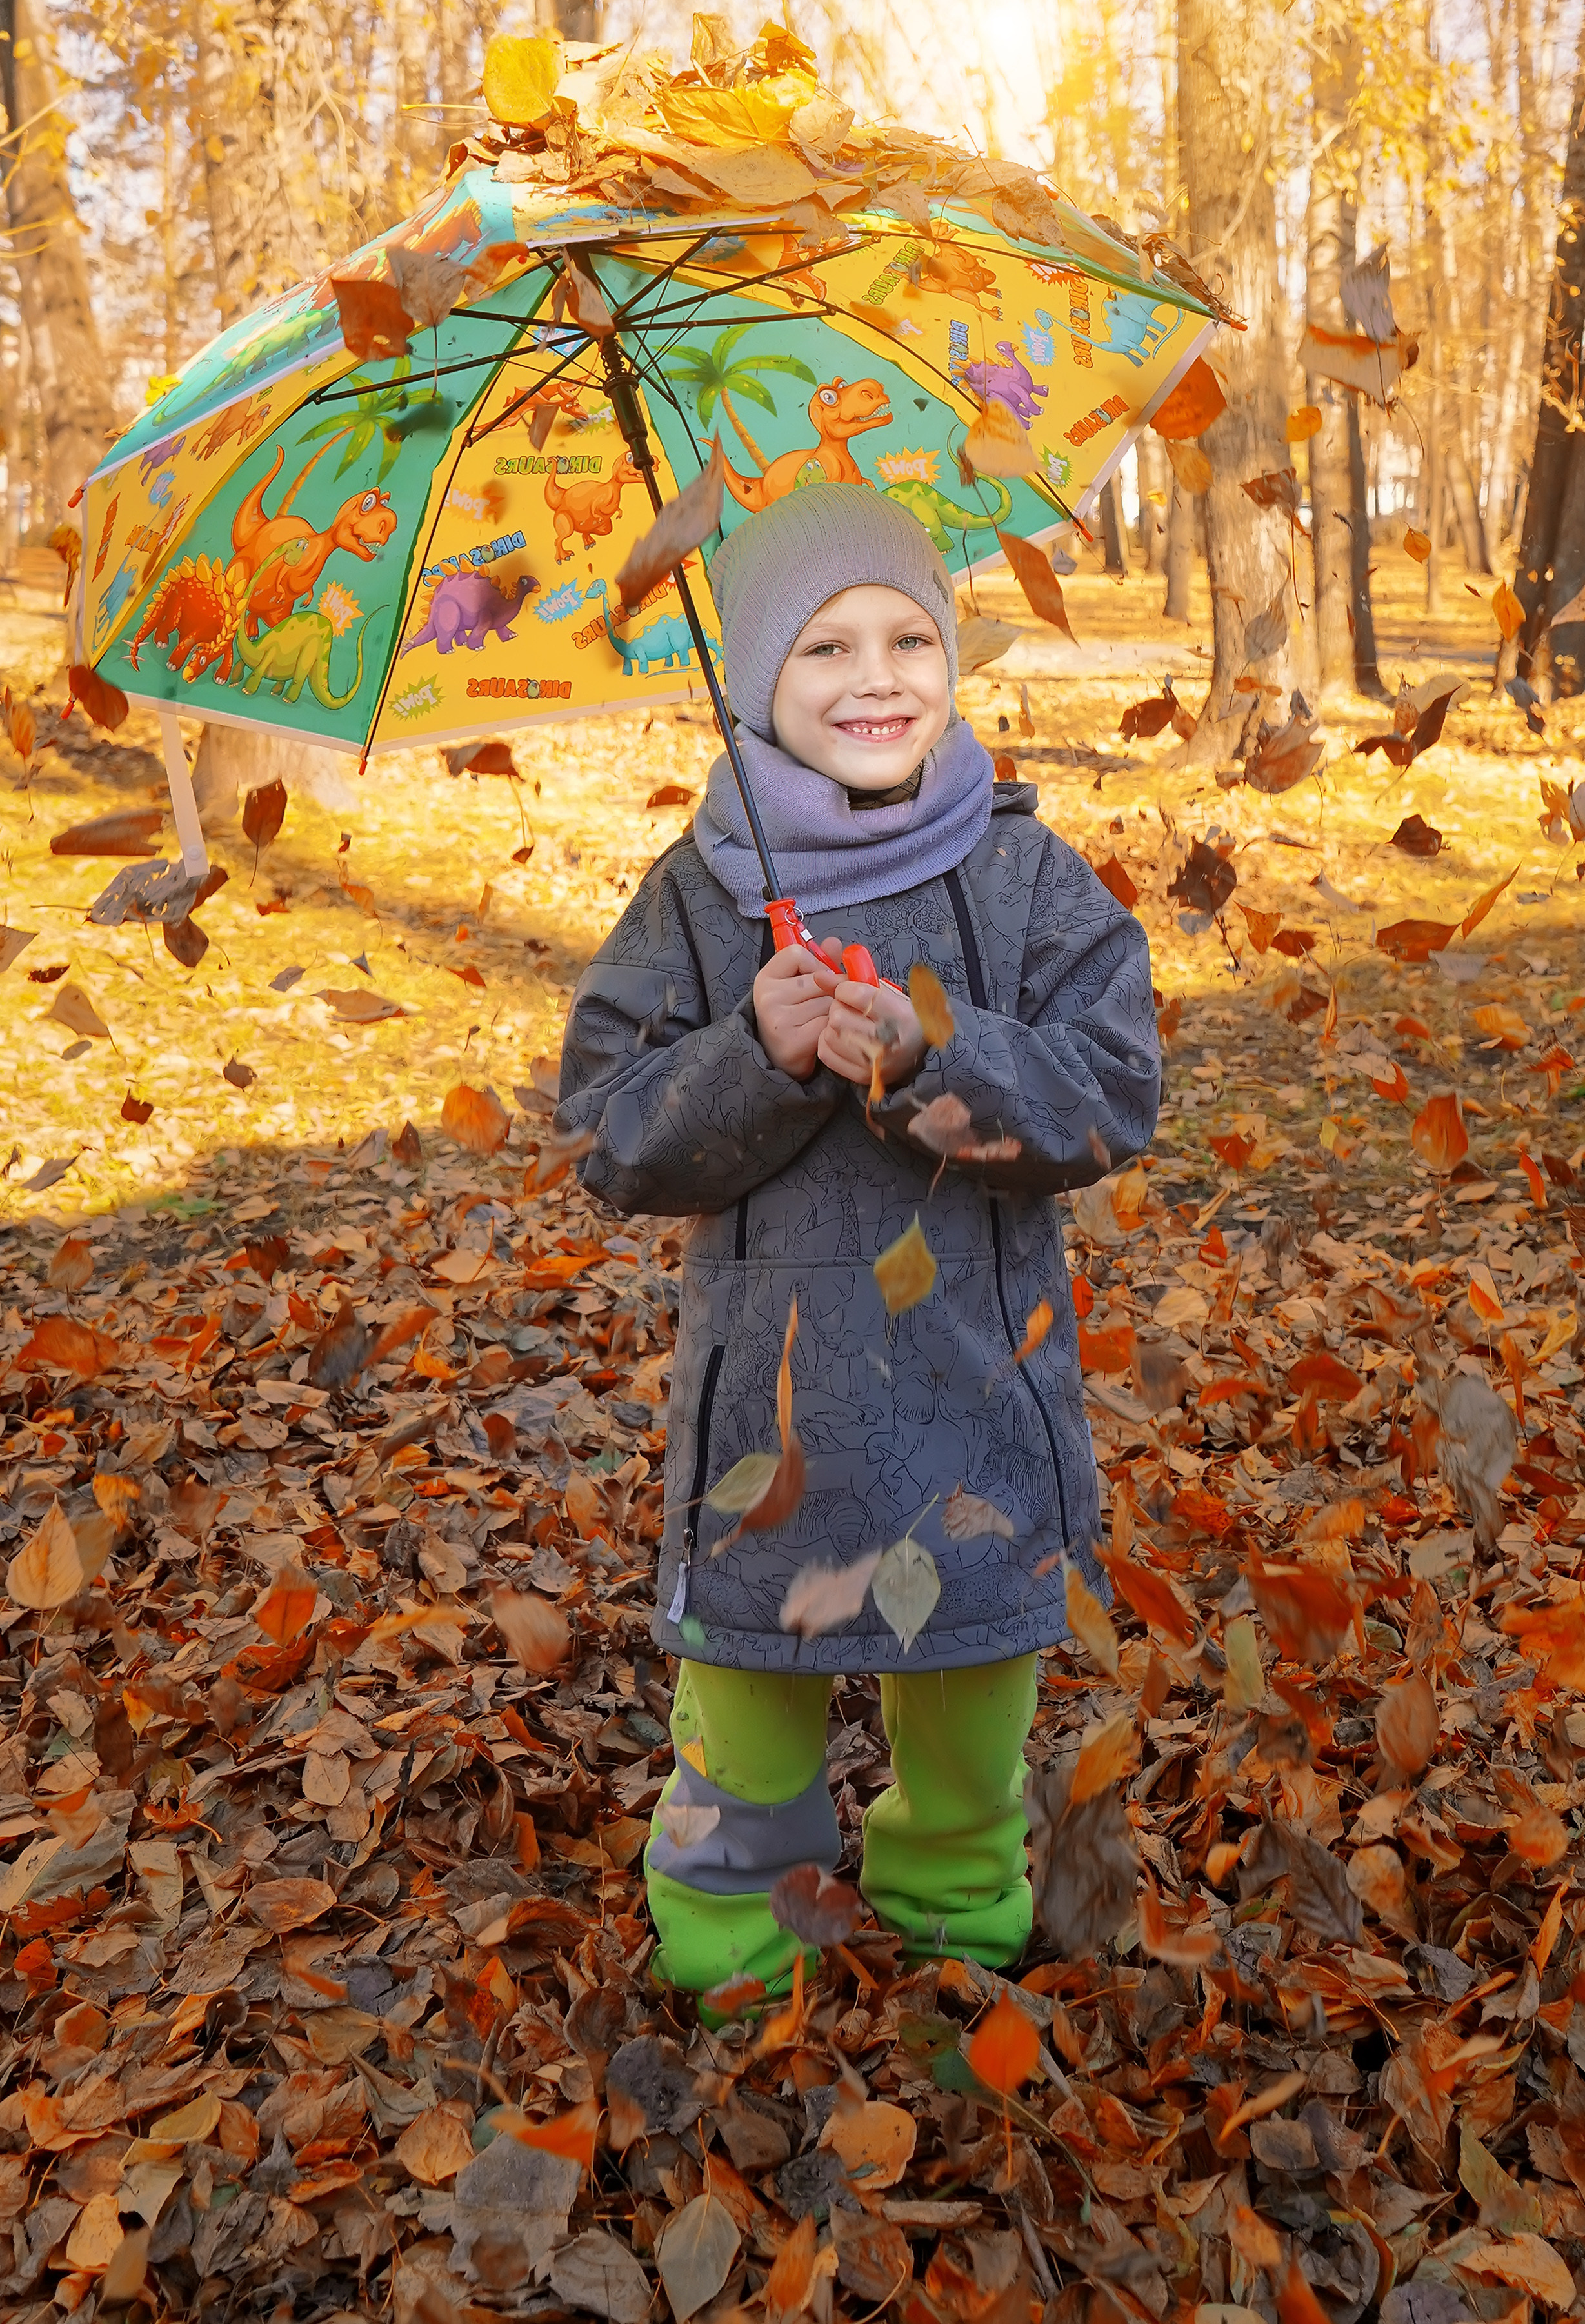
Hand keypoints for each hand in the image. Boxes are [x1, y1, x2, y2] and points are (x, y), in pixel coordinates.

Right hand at [753, 941, 839, 1079]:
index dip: (814, 965)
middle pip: (819, 979)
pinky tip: (823, 1032)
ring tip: (822, 1019)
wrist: (777, 1058)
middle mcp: (768, 997)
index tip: (813, 980)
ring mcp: (779, 1020)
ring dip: (834, 1010)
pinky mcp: (794, 1041)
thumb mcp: (795, 984)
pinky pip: (829, 1024)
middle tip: (822, 1004)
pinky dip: (832, 1027)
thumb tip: (834, 943)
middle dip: (830, 991)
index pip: (798, 954)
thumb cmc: (790, 1016)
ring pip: (828, 1002)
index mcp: (765, 978)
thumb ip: (817, 962)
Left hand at [818, 975, 925, 1090]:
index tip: (847, 990)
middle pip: (838, 1017)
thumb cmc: (901, 1016)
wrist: (918, 1051)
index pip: (858, 996)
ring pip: (829, 1035)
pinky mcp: (861, 1076)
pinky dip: (828, 1042)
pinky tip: (841, 1038)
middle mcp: (887, 1042)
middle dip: (838, 1007)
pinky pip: (826, 1053)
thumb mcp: (886, 993)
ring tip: (847, 1024)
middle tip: (848, 1009)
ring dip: (833, 1026)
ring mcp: (873, 1063)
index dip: (845, 989)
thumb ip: (853, 982)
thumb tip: (819, 976)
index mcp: (899, 1016)